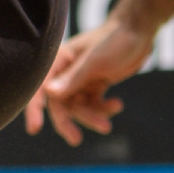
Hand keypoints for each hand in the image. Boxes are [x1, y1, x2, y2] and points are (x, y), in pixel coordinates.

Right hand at [23, 17, 151, 143]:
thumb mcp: (95, 61)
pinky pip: (94, 104)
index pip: (41, 88)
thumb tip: (49, 94)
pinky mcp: (95, 84)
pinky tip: (117, 105)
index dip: (35, 108)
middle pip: (60, 103)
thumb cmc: (114, 41)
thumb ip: (73, 78)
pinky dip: (104, 109)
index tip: (34, 129)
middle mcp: (66, 72)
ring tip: (107, 126)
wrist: (139, 32)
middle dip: (68, 121)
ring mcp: (81, 79)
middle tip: (75, 140)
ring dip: (92, 117)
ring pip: (79, 107)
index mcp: (59, 61)